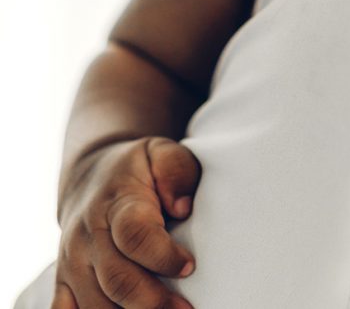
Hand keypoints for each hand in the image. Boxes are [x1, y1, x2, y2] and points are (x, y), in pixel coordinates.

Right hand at [55, 137, 200, 308]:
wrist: (90, 176)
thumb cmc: (139, 168)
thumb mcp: (163, 153)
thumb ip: (176, 171)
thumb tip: (183, 207)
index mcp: (116, 202)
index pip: (135, 235)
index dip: (162, 256)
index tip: (189, 267)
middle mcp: (88, 236)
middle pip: (116, 280)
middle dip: (153, 301)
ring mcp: (71, 262)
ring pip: (94, 305)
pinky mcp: (62, 282)